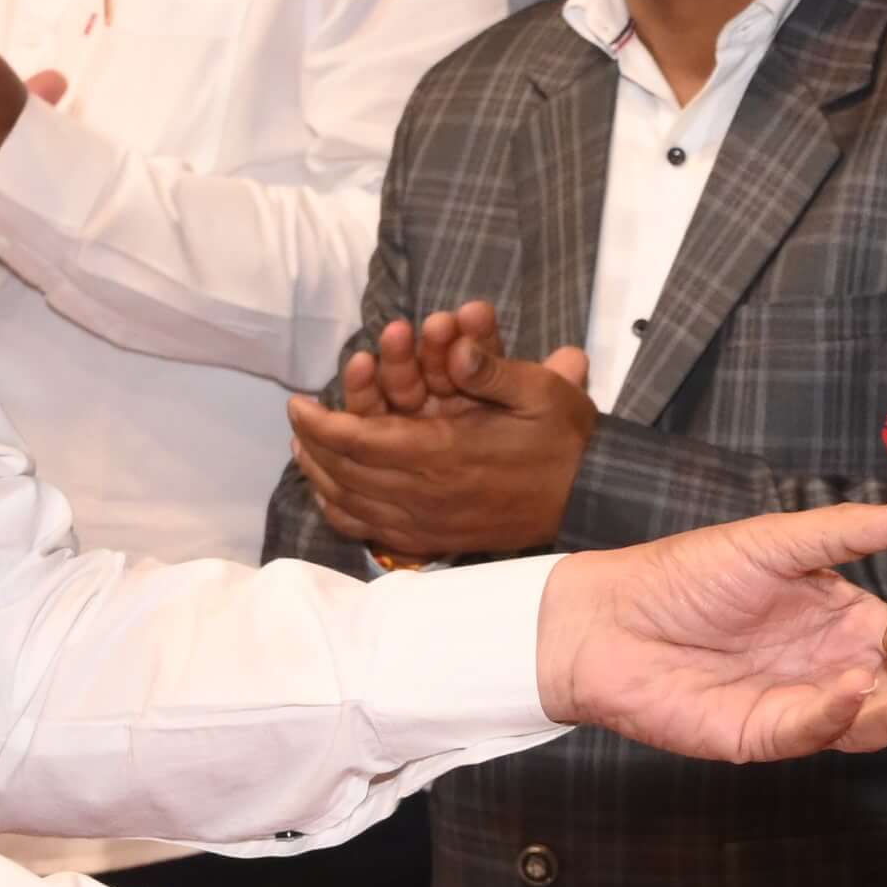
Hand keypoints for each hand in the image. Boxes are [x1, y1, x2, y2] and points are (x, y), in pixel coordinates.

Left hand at [288, 309, 599, 561]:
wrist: (589, 498)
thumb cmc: (562, 440)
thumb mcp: (539, 390)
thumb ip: (490, 366)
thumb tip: (455, 345)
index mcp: (442, 453)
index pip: (358, 440)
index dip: (319, 423)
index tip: (297, 403)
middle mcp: (426, 493)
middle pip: (344, 473)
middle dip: (312, 446)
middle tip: (297, 422)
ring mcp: (430, 523)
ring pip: (353, 506)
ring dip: (321, 478)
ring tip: (305, 453)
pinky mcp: (437, 541)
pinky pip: (375, 533)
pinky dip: (346, 515)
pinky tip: (334, 499)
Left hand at [536, 497, 886, 757]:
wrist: (606, 621)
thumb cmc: (685, 573)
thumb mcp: (775, 541)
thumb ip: (849, 530)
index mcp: (839, 615)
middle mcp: (828, 664)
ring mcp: (800, 704)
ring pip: (868, 719)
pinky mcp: (765, 737)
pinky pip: (816, 733)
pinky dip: (840, 716)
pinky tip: (853, 690)